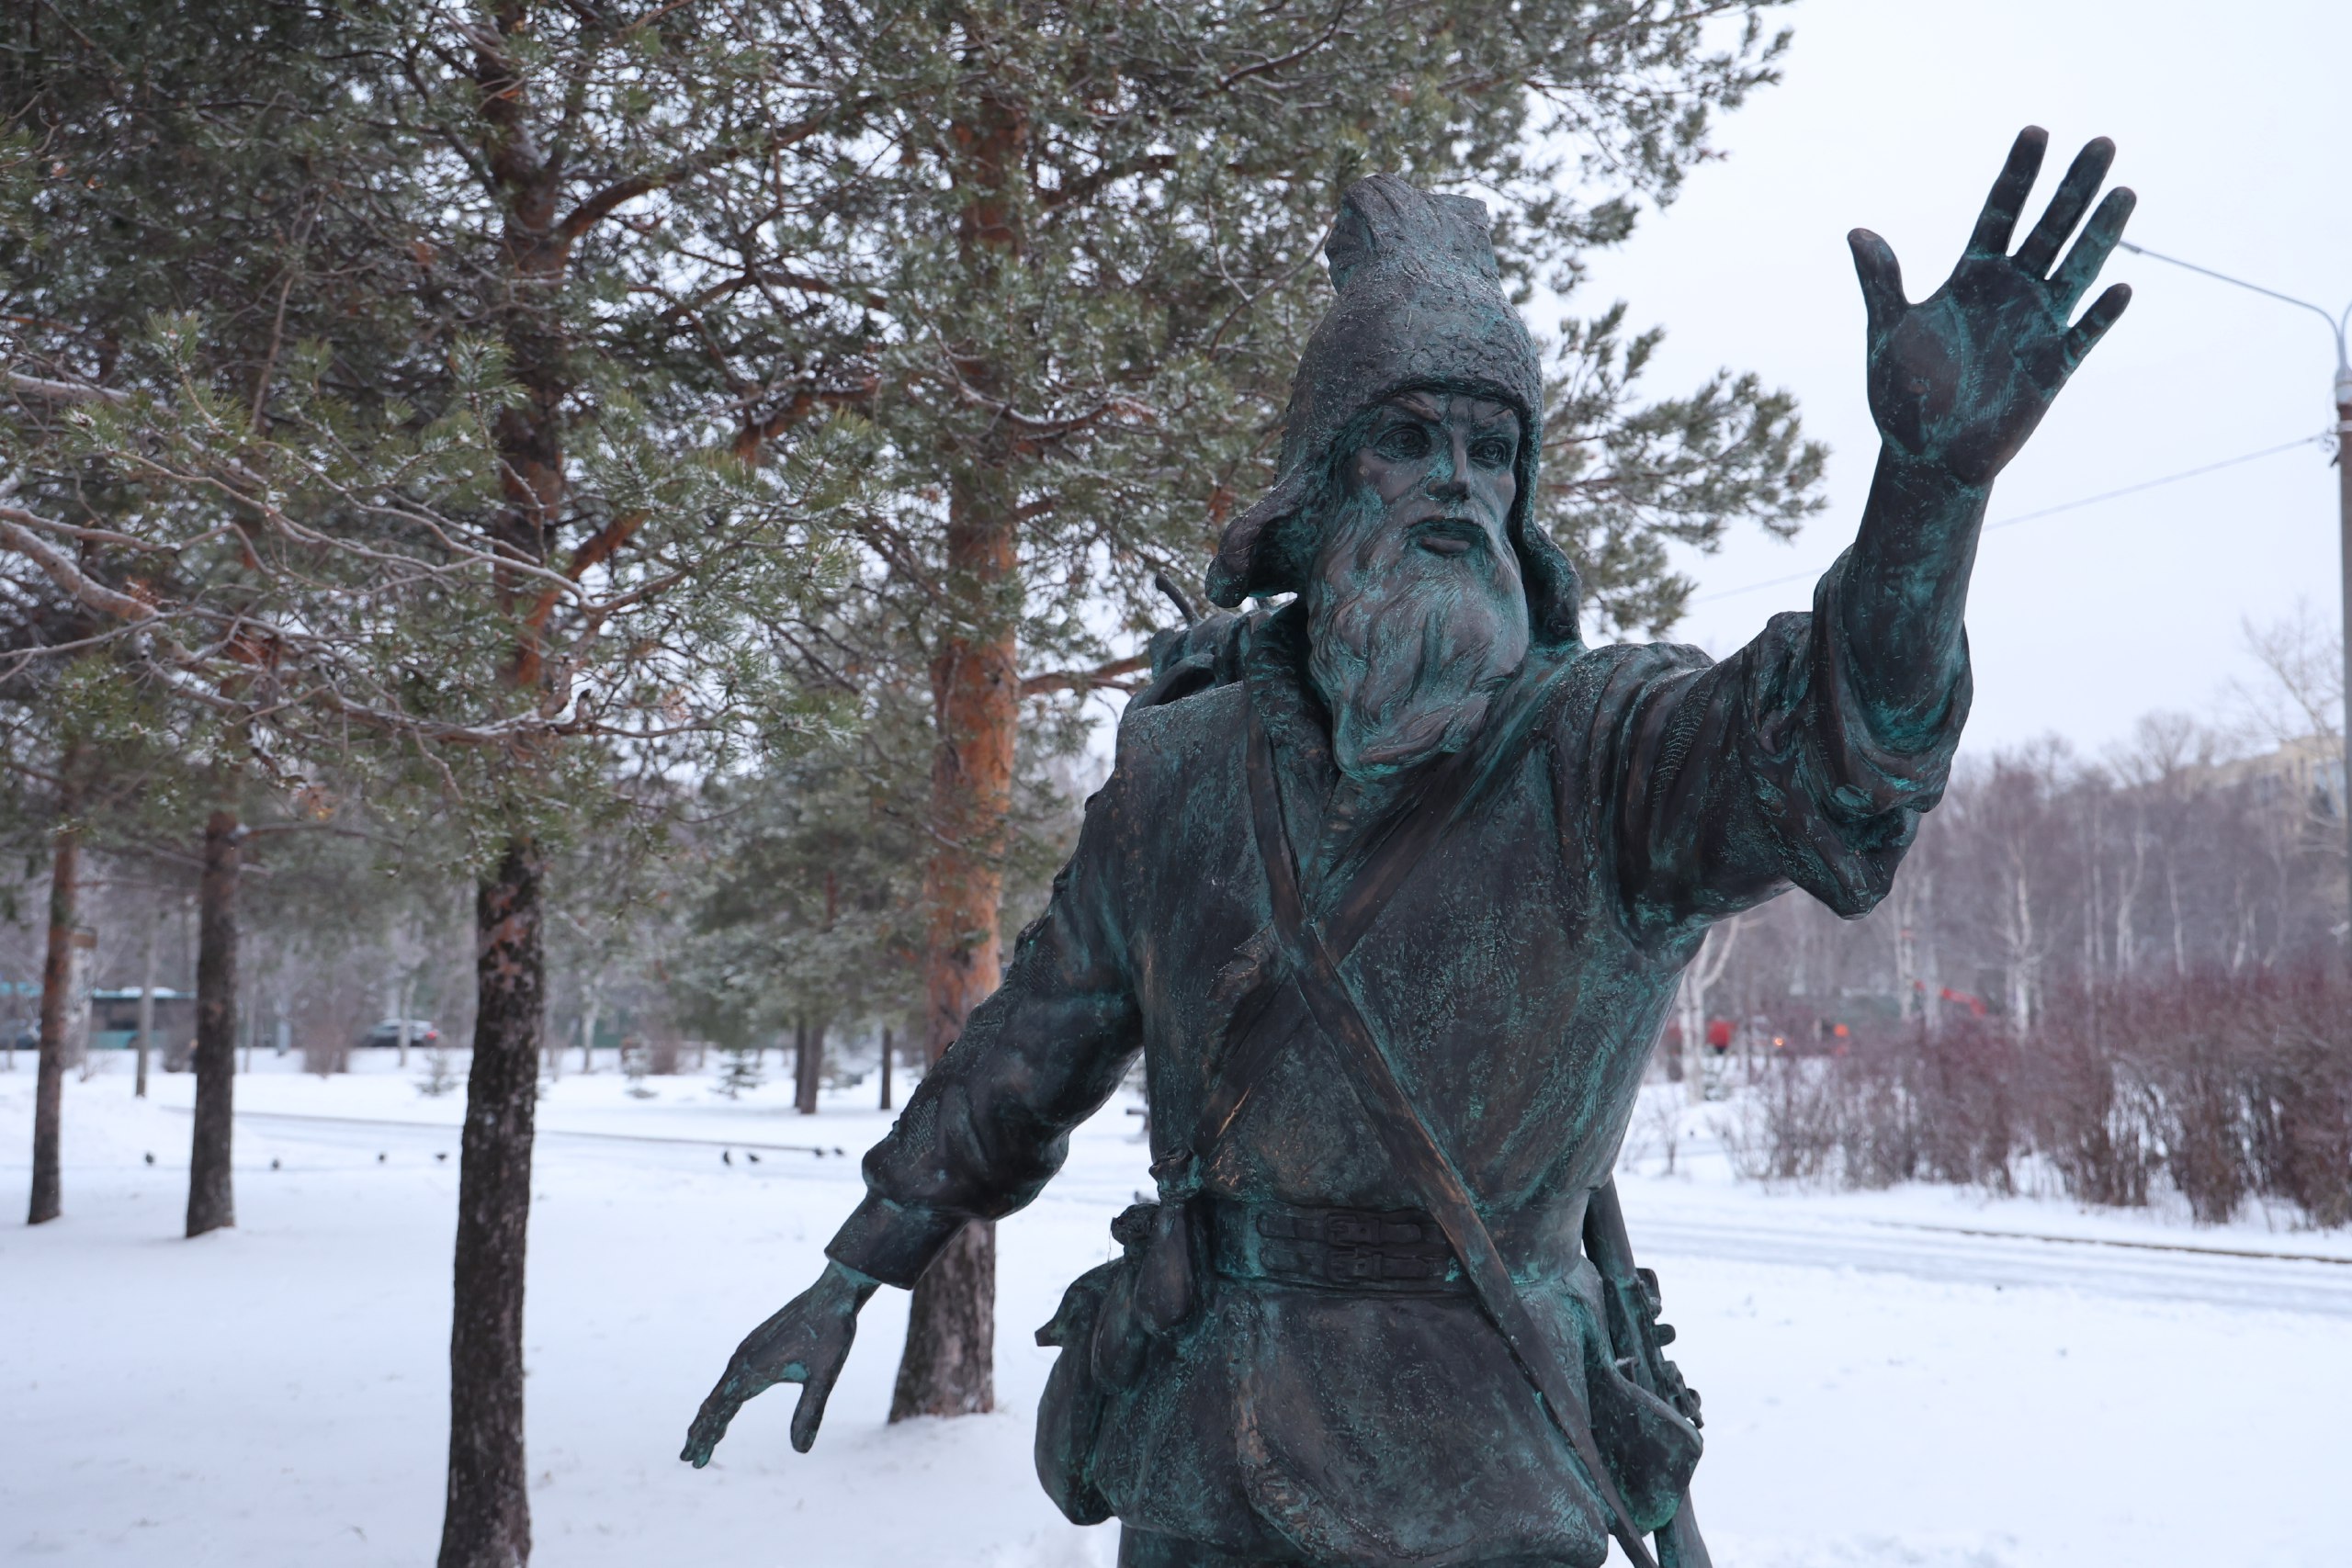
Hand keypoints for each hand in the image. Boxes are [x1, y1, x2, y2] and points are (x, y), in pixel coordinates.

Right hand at [680, 1261, 875, 1464]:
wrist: (834, 1293)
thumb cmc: (832, 1332)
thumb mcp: (824, 1376)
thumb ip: (810, 1411)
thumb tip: (801, 1451)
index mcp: (753, 1369)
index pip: (721, 1410)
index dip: (707, 1436)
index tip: (695, 1460)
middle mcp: (743, 1359)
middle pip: (713, 1403)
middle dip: (700, 1431)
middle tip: (687, 1459)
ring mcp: (747, 1351)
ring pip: (720, 1390)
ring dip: (709, 1416)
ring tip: (700, 1439)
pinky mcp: (756, 1346)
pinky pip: (732, 1378)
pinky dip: (723, 1399)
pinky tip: (726, 1406)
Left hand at [1851, 127, 2133, 487]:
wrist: (1926, 455)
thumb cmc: (1903, 394)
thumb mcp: (1888, 333)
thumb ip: (1882, 282)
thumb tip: (1856, 233)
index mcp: (1972, 277)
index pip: (2000, 213)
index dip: (2018, 175)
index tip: (2036, 131)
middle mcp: (2011, 293)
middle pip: (2049, 229)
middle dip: (2073, 188)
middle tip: (2101, 142)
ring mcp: (2037, 326)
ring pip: (2076, 269)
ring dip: (2100, 234)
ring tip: (2124, 191)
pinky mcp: (2053, 367)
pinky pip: (2082, 335)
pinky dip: (2100, 315)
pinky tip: (2121, 289)